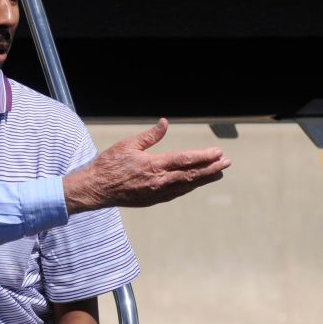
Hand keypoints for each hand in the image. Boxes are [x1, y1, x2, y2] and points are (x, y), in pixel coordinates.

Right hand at [63, 119, 229, 213]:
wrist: (96, 189)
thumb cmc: (109, 165)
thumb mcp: (128, 145)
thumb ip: (150, 136)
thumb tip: (165, 123)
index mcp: (154, 165)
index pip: (185, 160)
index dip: (204, 157)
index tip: (218, 152)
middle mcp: (159, 182)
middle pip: (191, 175)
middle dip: (211, 168)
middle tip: (226, 163)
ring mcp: (157, 193)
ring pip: (186, 186)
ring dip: (203, 179)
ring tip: (218, 173)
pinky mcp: (152, 200)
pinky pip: (176, 193)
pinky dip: (189, 187)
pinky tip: (195, 183)